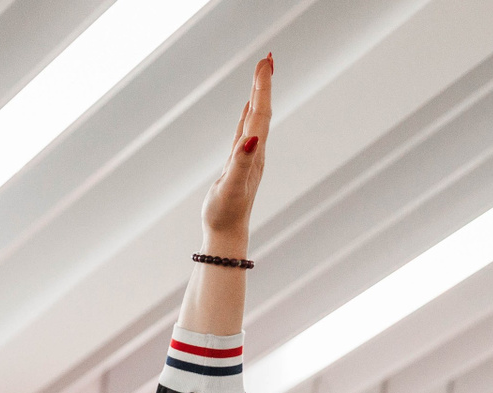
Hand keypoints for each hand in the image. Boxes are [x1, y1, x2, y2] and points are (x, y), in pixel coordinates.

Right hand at [200, 53, 273, 250]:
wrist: (227, 234)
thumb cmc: (226, 213)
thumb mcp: (231, 187)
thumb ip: (241, 162)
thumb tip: (251, 139)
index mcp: (254, 152)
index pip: (261, 113)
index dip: (263, 88)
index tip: (265, 63)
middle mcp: (256, 151)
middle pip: (262, 111)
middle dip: (263, 84)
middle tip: (266, 58)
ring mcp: (248, 156)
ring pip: (255, 119)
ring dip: (258, 96)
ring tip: (261, 74)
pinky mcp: (239, 162)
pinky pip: (246, 131)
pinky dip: (248, 115)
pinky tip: (248, 108)